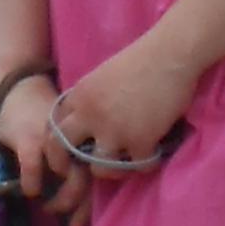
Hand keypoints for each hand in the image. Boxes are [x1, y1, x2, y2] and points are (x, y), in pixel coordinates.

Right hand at [0, 70, 86, 222]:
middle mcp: (77, 139)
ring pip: (70, 176)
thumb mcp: (70, 136)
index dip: (94, 204)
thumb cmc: (47, 119)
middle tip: (72, 225)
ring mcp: (54, 139)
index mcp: (90, 138)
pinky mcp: (30, 137)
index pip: (101, 175)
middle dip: (81, 208)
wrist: (20, 88)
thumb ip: (84, 159)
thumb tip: (92, 200)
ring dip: (62, 200)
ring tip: (50, 208)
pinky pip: (34, 166)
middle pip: (91, 179)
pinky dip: (33, 183)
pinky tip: (31, 192)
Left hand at [51, 35, 193, 173]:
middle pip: (62, 148)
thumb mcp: (102, 77)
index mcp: (79, 96)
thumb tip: (88, 123)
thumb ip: (90, 100)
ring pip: (99, 168)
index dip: (59, 140)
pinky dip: (146, 163)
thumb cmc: (140, 59)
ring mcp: (114, 131)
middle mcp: (90, 115)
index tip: (68, 149)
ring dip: (110, 170)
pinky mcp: (140, 142)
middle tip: (76, 171)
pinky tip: (152, 154)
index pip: (55, 125)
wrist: (169, 54)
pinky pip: (137, 167)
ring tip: (122, 164)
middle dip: (65, 162)